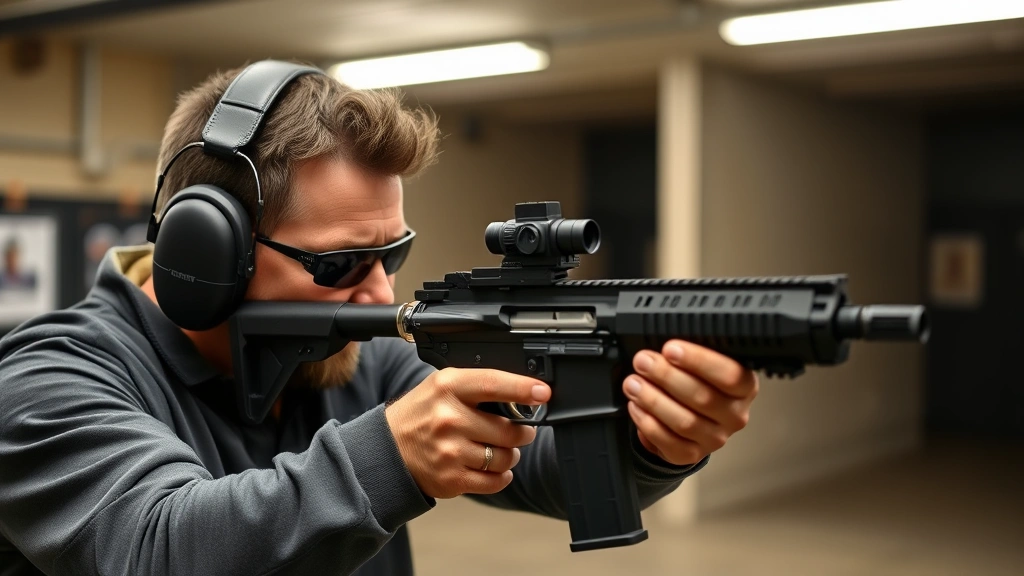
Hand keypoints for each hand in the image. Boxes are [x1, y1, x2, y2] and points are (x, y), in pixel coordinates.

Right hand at [385, 368, 550, 498]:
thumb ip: (478, 386)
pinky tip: (492, 468)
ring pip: (505, 457)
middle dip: (522, 432)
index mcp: (447, 387)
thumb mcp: (442, 386)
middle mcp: (448, 418)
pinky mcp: (451, 479)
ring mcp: (449, 451)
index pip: (493, 384)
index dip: (523, 388)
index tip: (543, 392)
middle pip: (509, 430)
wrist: (387, 451)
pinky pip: (495, 481)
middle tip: (518, 430)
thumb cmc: (421, 415)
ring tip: (498, 449)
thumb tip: (524, 393)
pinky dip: (501, 476)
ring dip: (510, 455)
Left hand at [623, 340, 757, 465]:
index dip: (699, 360)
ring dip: (653, 399)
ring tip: (633, 383)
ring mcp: (715, 438)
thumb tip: (665, 347)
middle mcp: (735, 415)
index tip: (670, 348)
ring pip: (684, 422)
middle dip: (666, 376)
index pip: (730, 375)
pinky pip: (668, 442)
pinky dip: (648, 422)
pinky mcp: (692, 454)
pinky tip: (636, 406)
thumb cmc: (696, 383)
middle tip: (643, 362)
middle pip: (703, 397)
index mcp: (744, 388)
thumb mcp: (701, 365)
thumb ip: (689, 355)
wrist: (689, 420)